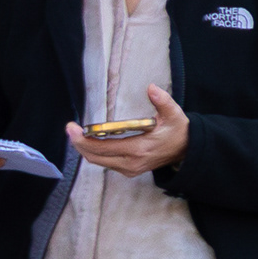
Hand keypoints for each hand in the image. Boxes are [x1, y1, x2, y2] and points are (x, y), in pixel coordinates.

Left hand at [71, 81, 190, 175]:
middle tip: (70, 129)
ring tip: (77, 134)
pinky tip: (91, 141)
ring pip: (97, 162)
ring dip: (85, 149)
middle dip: (78, 144)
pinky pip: (105, 163)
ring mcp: (129, 169)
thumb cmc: (178, 132)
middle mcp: (131, 162)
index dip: (83, 139)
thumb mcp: (174, 114)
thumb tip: (151, 88)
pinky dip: (94, 153)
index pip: (102, 148)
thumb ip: (163, 101)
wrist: (187, 151)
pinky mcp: (129, 170)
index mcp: (138, 149)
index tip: (72, 128)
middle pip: (94, 157)